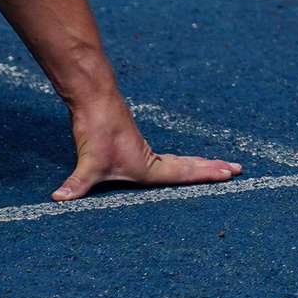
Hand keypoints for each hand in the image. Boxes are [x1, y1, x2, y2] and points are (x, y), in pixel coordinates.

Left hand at [54, 105, 242, 200]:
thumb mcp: (88, 162)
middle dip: (214, 168)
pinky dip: (184, 161)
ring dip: (201, 164)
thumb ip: (77, 183)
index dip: (207, 175)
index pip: (184, 173)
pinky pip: (169, 157)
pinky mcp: (136, 146)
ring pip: (181, 160)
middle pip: (190, 165)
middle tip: (239, 169)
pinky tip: (182, 163)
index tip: (230, 173)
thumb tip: (58, 198)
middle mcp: (151, 159)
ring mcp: (145, 151)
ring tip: (220, 166)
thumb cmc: (96, 130)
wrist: (94, 99)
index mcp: (148, 166)